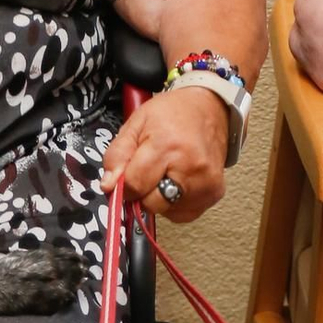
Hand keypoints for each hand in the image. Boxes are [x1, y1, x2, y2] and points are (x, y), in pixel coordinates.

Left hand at [101, 88, 226, 222]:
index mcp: (167, 146)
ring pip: (166, 211)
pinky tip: (178, 181)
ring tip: (166, 172)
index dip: (123, 185)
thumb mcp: (136, 123)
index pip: (135, 186)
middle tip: (146, 173)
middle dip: (142, 193)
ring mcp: (205, 183)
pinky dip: (175, 203)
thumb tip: (109, 185)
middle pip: (151, 204)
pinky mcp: (214, 193)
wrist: (211, 108)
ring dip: (159, 198)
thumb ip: (117, 155)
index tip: (125, 177)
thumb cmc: (173, 114)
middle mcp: (190, 167)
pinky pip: (183, 213)